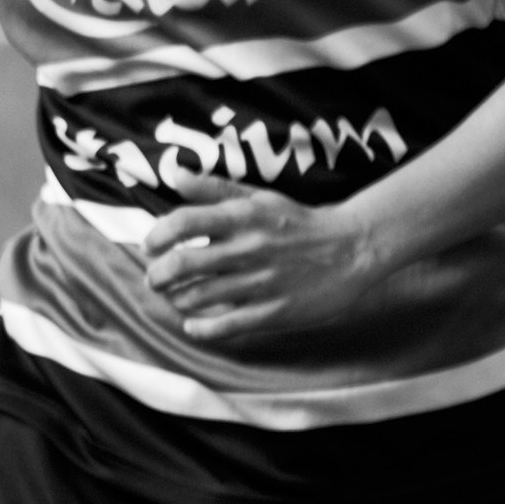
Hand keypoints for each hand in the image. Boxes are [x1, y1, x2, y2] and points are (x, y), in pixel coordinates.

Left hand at [144, 188, 392, 343]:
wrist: (354, 248)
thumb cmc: (298, 222)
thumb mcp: (260, 198)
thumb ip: (215, 189)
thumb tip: (175, 174)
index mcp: (243, 217)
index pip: (184, 222)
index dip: (158, 235)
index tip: (150, 245)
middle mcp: (250, 248)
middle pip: (182, 264)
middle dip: (157, 275)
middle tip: (155, 279)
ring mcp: (262, 282)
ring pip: (198, 297)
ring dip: (176, 300)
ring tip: (176, 297)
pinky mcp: (275, 311)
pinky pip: (226, 326)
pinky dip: (201, 329)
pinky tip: (194, 325)